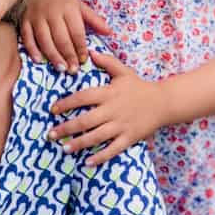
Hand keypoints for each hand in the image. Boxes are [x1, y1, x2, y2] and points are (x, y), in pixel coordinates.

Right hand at [21, 0, 110, 73]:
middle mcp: (52, 13)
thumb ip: (94, 20)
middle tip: (73, 71)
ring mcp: (36, 18)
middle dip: (68, 55)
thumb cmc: (60, 1)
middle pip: (61, 38)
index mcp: (68, 8)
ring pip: (44, 39)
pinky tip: (39, 60)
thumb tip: (109, 33)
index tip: (83, 60)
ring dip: (53, 55)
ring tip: (61, 68)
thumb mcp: (78, 6)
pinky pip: (27, 37)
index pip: (76, 31)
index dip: (80, 47)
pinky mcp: (24, 22)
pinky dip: (32, 49)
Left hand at [48, 48, 164, 164]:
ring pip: (96, 136)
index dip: (66, 103)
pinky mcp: (129, 138)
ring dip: (78, 143)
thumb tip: (91, 52)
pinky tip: (87, 162)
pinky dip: (100, 157)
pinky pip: (113, 149)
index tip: (53, 109)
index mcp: (109, 93)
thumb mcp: (124, 72)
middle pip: (85, 120)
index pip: (83, 97)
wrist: (163, 102)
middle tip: (51, 134)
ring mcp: (121, 125)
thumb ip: (107, 62)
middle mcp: (112, 110)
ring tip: (64, 148)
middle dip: (66, 128)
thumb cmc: (139, 87)